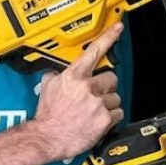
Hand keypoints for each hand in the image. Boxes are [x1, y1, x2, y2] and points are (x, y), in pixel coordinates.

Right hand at [30, 23, 123, 162]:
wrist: (47, 137)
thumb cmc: (48, 115)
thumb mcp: (47, 88)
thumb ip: (55, 75)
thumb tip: (57, 71)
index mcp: (73, 76)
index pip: (94, 51)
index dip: (109, 37)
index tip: (118, 27)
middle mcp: (87, 87)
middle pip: (111, 78)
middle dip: (106, 87)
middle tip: (96, 96)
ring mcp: (97, 103)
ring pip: (116, 97)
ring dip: (108, 104)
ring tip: (94, 111)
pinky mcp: (104, 118)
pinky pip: (118, 113)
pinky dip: (111, 118)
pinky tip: (98, 121)